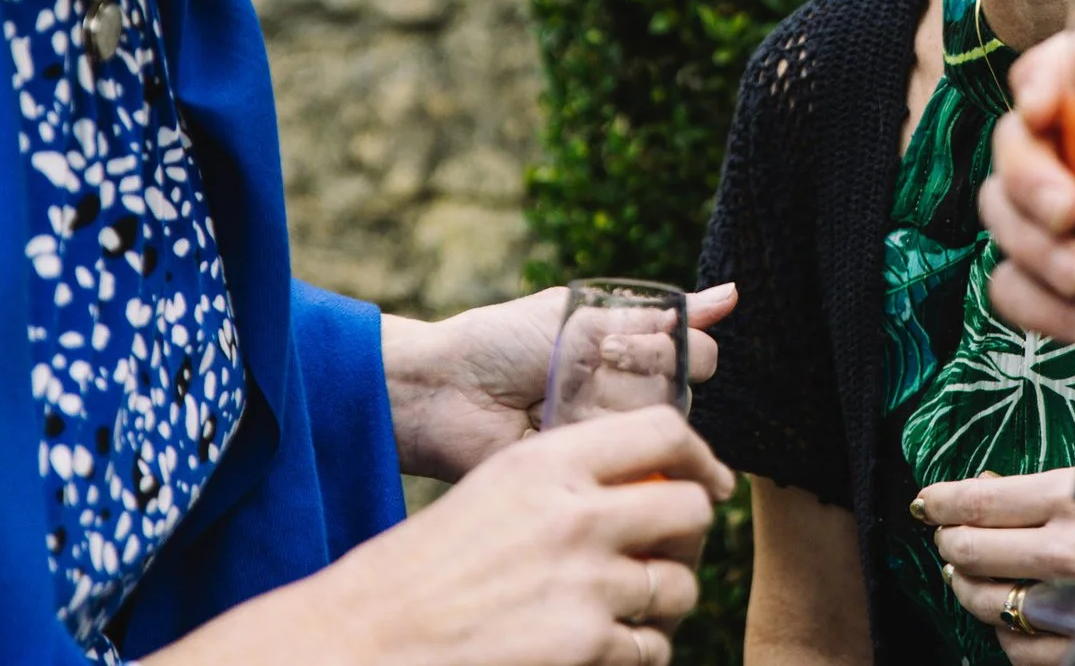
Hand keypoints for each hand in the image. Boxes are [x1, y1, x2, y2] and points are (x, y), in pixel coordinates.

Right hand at [151, 406, 732, 665]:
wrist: (367, 639)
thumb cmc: (425, 569)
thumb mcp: (494, 492)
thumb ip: (567, 480)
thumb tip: (649, 485)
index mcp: (548, 463)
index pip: (664, 431)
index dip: (699, 456)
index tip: (706, 480)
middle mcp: (576, 514)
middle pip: (691, 509)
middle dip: (689, 536)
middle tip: (665, 555)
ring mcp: (586, 583)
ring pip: (680, 586)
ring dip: (664, 603)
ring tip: (627, 611)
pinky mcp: (586, 646)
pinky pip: (652, 648)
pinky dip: (637, 653)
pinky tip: (602, 649)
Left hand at [386, 284, 736, 480]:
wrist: (444, 389)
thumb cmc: (505, 342)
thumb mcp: (582, 316)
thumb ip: (659, 315)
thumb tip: (734, 295)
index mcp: (627, 357)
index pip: (689, 356)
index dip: (664, 349)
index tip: (618, 342)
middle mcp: (624, 400)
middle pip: (674, 394)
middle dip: (636, 375)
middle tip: (588, 366)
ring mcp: (604, 438)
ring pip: (650, 427)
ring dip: (609, 406)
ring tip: (558, 398)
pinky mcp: (584, 474)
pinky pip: (619, 463)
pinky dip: (594, 441)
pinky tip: (559, 425)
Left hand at [922, 469, 1074, 665]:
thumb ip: (1045, 488)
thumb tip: (983, 487)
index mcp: (1074, 500)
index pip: (982, 501)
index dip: (943, 501)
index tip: (929, 502)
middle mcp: (1070, 552)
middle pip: (974, 550)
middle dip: (949, 542)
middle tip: (946, 536)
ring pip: (988, 603)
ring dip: (967, 587)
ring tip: (965, 575)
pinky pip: (1019, 647)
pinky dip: (1006, 631)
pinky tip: (1010, 615)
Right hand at [982, 29, 1074, 387]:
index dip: (1047, 71)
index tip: (1041, 108)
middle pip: (1017, 137)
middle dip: (1027, 176)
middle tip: (1066, 214)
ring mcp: (1065, 221)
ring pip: (1001, 211)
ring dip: (1033, 248)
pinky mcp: (1052, 283)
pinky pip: (1012, 285)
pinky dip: (1043, 309)